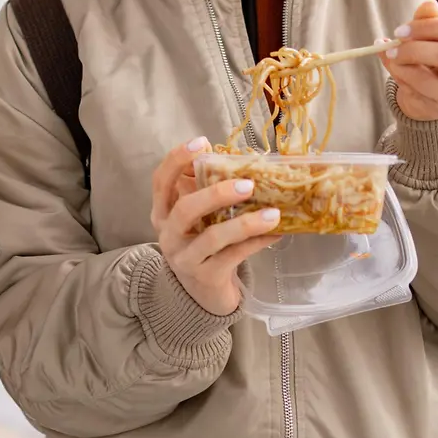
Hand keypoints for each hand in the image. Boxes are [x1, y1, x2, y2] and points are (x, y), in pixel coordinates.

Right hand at [151, 139, 283, 317]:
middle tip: (248, 184)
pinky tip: (276, 233)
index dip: (176, 159)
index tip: (200, 142)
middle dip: (216, 194)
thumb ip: (205, 192)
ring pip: (213, 237)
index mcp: (162, 213)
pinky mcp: (206, 276)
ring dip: (246, 223)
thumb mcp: (197, 219)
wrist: (200, 294)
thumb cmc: (202, 246)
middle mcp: (168, 235)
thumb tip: (234, 159)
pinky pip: (234, 256)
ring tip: (274, 213)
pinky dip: (257, 242)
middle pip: (185, 209)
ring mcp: (185, 258)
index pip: (161, 181)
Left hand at [382, 0, 437, 120]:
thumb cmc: (434, 58)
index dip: (428, 26)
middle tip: (394, 45)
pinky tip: (397, 70)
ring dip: (402, 65)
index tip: (402, 30)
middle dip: (414, 48)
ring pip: (428, 79)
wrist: (433, 95)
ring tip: (392, 57)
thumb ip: (429, 19)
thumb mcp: (432, 35)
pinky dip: (400, 78)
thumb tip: (429, 4)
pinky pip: (416, 92)